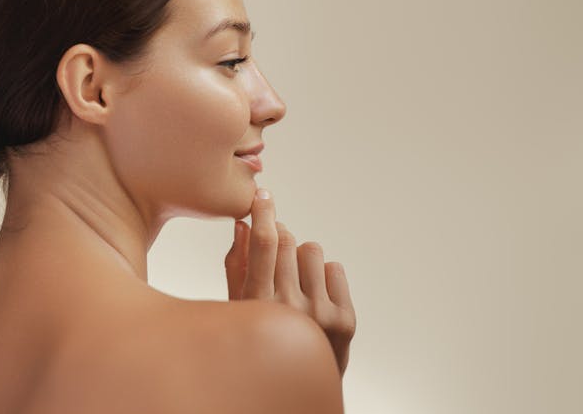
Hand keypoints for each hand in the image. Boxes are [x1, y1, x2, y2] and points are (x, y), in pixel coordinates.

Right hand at [224, 187, 355, 376]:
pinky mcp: (346, 320)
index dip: (263, 213)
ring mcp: (322, 315)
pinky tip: (313, 294)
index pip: (264, 245)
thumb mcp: (237, 307)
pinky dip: (323, 275)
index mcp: (257, 304)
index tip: (263, 195)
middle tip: (272, 247)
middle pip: (287, 242)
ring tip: (294, 281)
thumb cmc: (258, 340)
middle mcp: (290, 309)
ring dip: (300, 258)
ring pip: (312, 250)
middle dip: (277, 236)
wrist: (296, 388)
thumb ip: (237, 265)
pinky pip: (335, 268)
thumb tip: (243, 225)